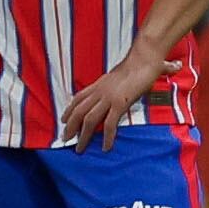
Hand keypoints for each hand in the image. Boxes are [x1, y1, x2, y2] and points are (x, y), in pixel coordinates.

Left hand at [61, 49, 182, 150]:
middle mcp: (100, 91)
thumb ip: (118, 82)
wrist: (145, 58)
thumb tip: (122, 86)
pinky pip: (110, 124)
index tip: (63, 120)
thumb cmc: (138, 64)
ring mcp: (109, 97)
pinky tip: (106, 148)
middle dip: (70, 126)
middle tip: (66, 139)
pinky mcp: (120, 103)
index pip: (79, 97)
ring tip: (79, 148)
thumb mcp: (121, 73)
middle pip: (79, 111)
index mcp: (100, 83)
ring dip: (83, 136)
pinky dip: (107, 137)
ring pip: (89, 120)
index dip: (69, 109)